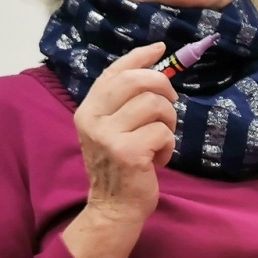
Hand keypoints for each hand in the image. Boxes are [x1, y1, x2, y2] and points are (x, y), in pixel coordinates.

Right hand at [61, 42, 175, 257]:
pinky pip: (163, 133)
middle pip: (138, 81)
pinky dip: (168, 146)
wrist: (114, 209)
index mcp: (88, 110)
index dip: (139, 57)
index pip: (114, 72)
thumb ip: (125, 102)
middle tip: (169, 107)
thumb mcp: (114, 130)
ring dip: (169, 122)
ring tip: (161, 140)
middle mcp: (92, 119)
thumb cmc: (120, 167)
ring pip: (155, 105)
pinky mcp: (127, 153)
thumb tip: (155, 64)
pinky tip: (158, 160)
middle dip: (164, 88)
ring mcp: (108, 136)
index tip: (160, 48)